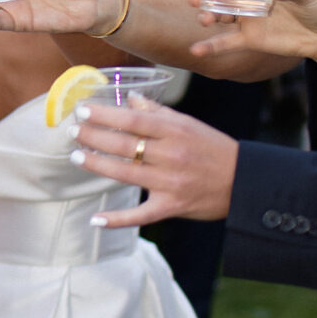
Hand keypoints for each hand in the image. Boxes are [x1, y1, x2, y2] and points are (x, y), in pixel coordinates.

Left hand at [69, 97, 237, 226]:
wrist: (243, 181)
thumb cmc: (212, 147)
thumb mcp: (188, 123)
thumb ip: (157, 111)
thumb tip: (129, 97)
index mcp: (174, 131)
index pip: (133, 120)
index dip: (106, 115)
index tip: (83, 110)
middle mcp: (170, 155)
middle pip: (124, 146)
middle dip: (94, 137)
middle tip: (73, 131)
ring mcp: (170, 183)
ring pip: (126, 174)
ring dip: (98, 165)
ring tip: (76, 157)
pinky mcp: (172, 207)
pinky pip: (141, 215)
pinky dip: (118, 220)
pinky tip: (96, 220)